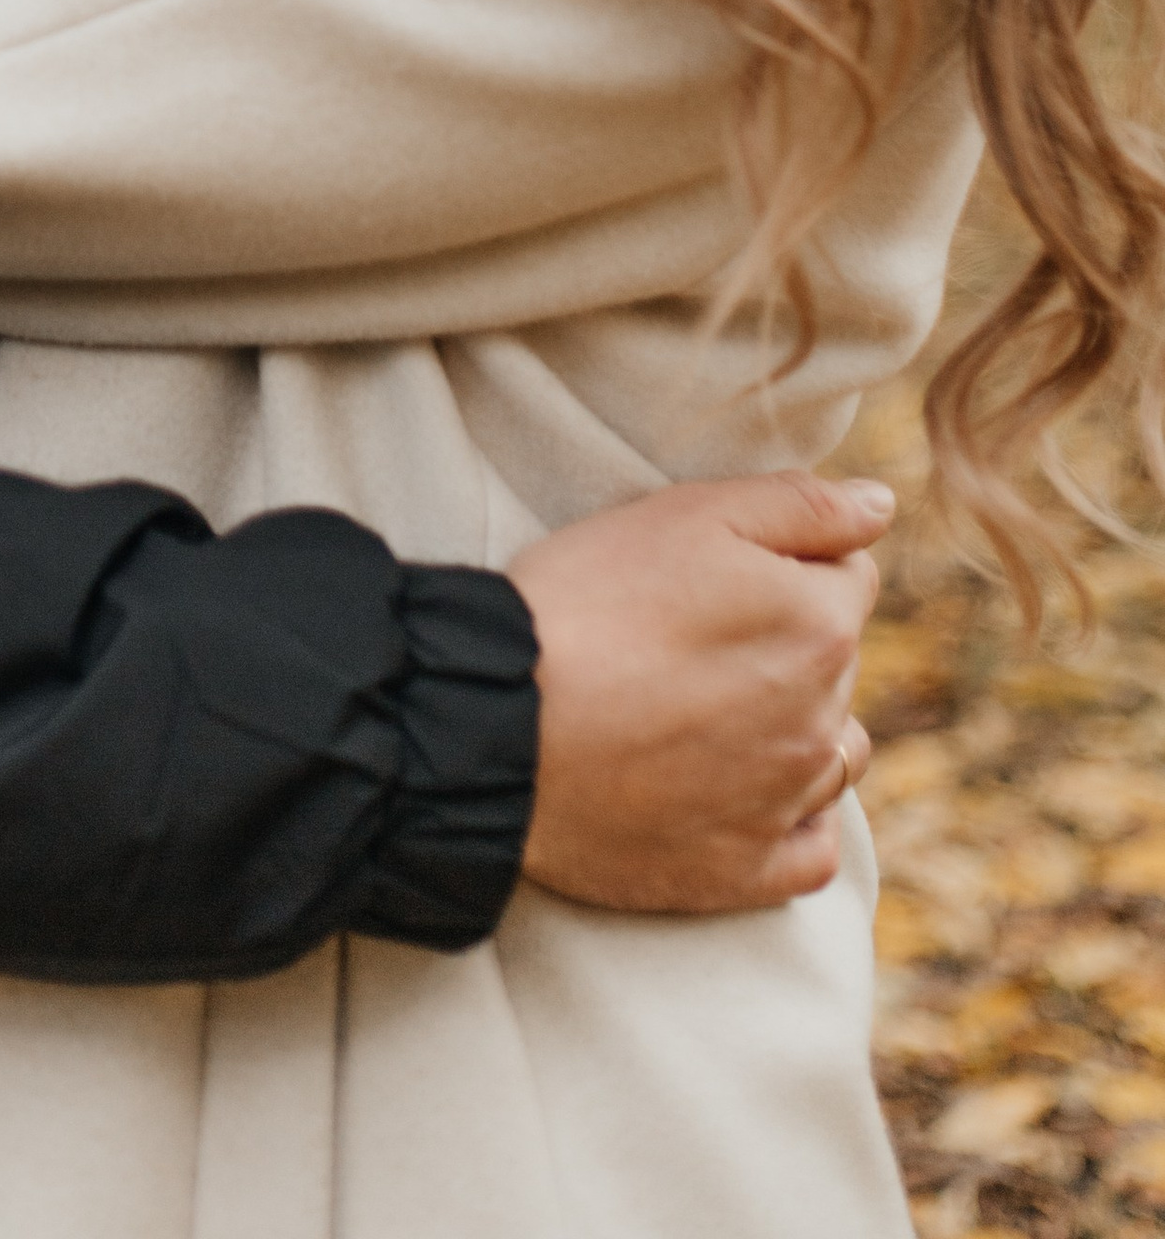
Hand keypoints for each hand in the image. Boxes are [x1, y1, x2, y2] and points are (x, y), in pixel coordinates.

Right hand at [510, 470, 889, 913]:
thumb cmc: (586, 601)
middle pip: (835, 664)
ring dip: (797, 728)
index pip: (847, 578)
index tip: (710, 574)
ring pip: (833, 754)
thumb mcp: (688, 513)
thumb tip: (881, 506)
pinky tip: (737, 792)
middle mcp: (822, 721)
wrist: (497, 722)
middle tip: (685, 634)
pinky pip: (810, 850)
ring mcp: (786, 803)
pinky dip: (790, 821)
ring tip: (707, 710)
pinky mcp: (744, 872)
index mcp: (819, 626)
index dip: (781, 564)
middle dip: (784, 642)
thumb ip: (801, 505)